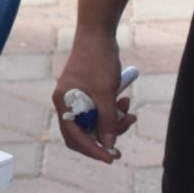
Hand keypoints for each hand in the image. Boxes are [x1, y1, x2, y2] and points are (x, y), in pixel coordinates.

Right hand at [51, 29, 136, 162]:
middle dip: (104, 137)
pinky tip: (125, 102)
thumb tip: (108, 144)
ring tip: (130, 113)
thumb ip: (107, 120)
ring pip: (94, 122)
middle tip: (124, 138)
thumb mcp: (105, 93)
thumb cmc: (97, 61)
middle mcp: (66, 102)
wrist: (97, 34)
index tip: (110, 158)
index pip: (74, 136)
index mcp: (63, 103)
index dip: (92, 149)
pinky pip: (99, 110)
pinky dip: (112, 111)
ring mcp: (76, 97)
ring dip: (113, 122)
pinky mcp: (87, 92)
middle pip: (83, 132)